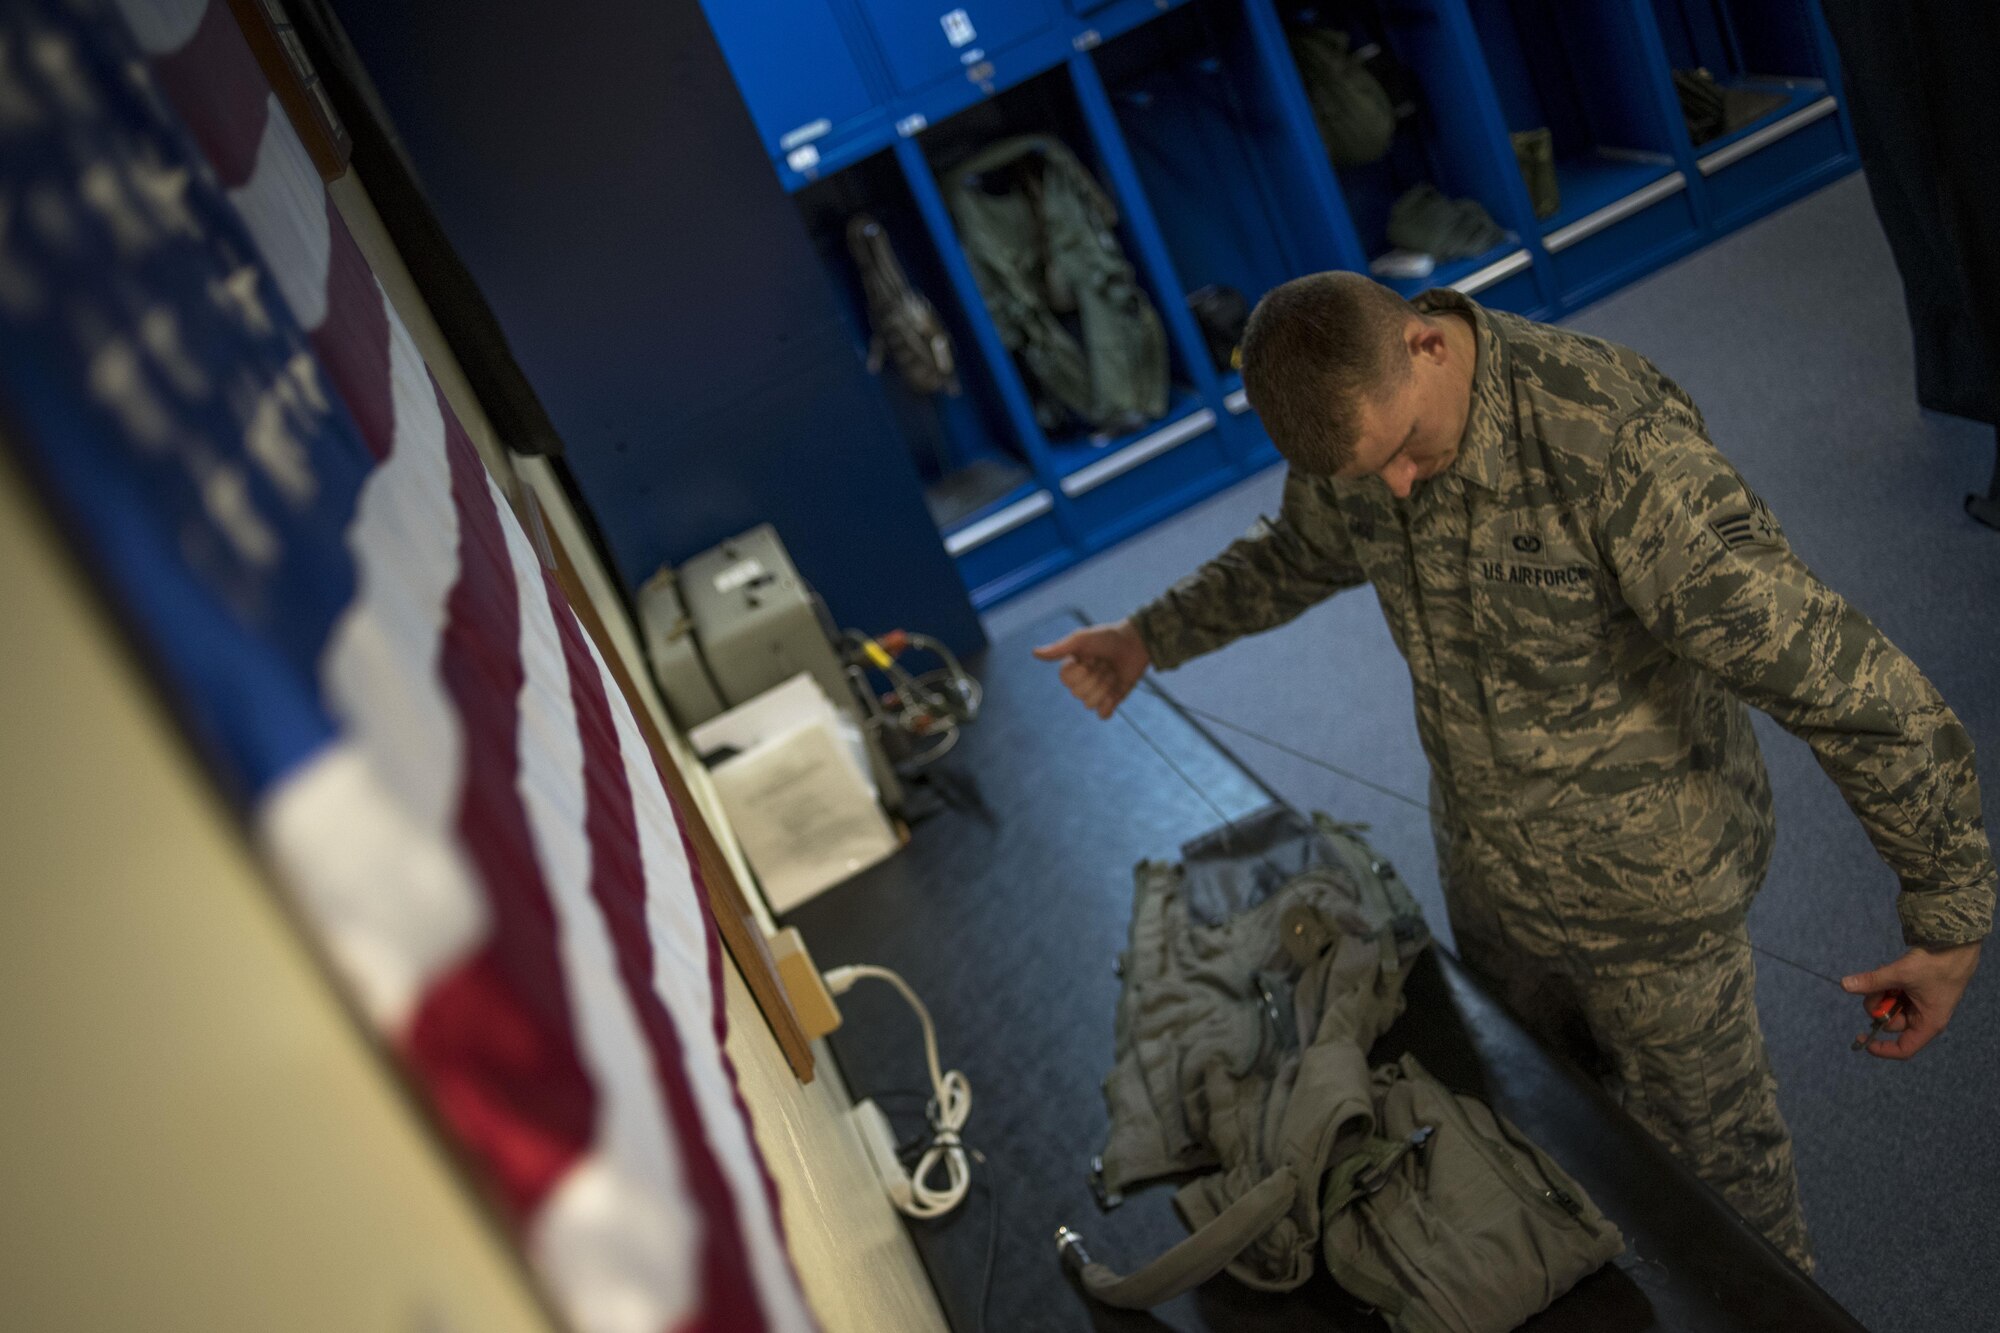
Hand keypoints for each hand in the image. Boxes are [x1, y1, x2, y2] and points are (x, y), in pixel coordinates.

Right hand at [1032, 620, 1150, 719]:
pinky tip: (1114, 691)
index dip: (1079, 671)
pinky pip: (1102, 714)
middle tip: (1105, 663)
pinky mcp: (1113, 700)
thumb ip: (1059, 649)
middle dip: (1095, 677)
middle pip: (1078, 694)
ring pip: (1089, 704)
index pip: (1066, 681)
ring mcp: (1097, 692)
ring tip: (1113, 673)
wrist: (1137, 642)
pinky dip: (1108, 705)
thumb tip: (1034, 653)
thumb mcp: (1081, 639)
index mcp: (1072, 668)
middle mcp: (1082, 681)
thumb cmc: (1107, 637)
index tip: (1091, 656)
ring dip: (1104, 687)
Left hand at [1842, 941, 1981, 1059]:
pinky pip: (1893, 995)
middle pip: (1890, 1022)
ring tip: (1884, 973)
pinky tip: (1886, 970)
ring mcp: (1919, 1005)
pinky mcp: (1915, 992)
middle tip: (1877, 986)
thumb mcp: (1902, 974)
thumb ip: (1873, 981)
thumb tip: (1844, 985)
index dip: (1881, 1048)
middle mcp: (1923, 1018)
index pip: (1904, 1049)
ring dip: (1881, 991)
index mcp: (1927, 1023)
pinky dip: (1886, 985)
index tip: (1862, 1037)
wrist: (1955, 945)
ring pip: (1889, 1006)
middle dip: (1878, 1004)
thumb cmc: (1937, 964)